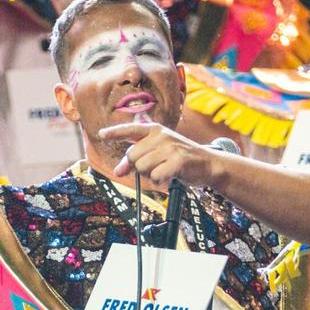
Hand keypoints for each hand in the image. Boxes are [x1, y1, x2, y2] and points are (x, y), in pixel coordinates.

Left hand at [97, 121, 221, 188]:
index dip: (115, 132)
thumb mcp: (158, 154)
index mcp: (155, 130)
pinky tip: (168, 176)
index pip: (130, 129)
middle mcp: (161, 135)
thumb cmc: (180, 159)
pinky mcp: (178, 160)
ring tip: (164, 170)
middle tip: (154, 168)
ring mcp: (170, 146)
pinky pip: (156, 175)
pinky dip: (159, 180)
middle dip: (138, 167)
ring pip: (142, 167)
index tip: (101, 134)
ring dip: (150, 175)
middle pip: (132, 156)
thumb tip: (117, 171)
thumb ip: (137, 159)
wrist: (208, 164)